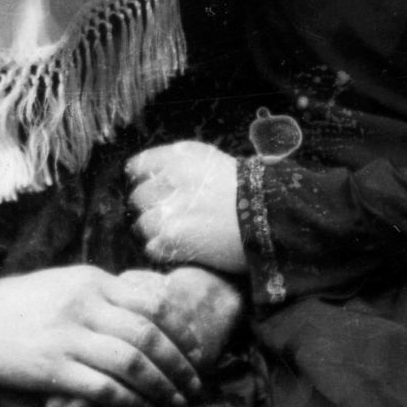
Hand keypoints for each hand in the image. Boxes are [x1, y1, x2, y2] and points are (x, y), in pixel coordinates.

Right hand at [42, 268, 241, 406]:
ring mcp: (69, 336)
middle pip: (147, 333)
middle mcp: (86, 304)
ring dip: (159, 385)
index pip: (152, 302)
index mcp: (94, 281)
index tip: (197, 348)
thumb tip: (149, 309)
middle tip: (194, 382)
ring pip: (130, 361)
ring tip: (174, 400)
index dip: (181, 328)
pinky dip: (127, 399)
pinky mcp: (52, 366)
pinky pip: (101, 386)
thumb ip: (106, 294)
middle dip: (178, 362)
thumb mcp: (69, 282)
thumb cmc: (25, 301)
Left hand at [127, 142, 246, 272]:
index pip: (138, 167)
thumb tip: (157, 179)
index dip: (143, 181)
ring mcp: (167, 208)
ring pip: (142, 224)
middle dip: (150, 208)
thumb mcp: (211, 161)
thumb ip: (180, 166)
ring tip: (179, 235)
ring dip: (156, 232)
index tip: (151, 191)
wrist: (268, 215)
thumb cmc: (248, 188)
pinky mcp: (172, 237)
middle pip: (137, 197)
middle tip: (169, 216)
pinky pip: (153, 248)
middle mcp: (168, 178)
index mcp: (177, 156)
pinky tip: (183, 248)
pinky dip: (164, 251)